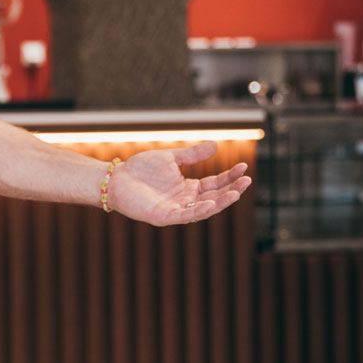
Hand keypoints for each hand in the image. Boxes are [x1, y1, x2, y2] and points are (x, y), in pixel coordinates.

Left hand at [107, 142, 250, 226]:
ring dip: (220, 202)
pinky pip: (185, 215)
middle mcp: (185, 200)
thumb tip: (216, 146)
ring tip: (236, 193)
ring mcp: (175, 210)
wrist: (116, 178)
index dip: (230, 177)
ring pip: (203, 208)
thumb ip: (192, 155)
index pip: (215, 184)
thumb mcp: (171, 159)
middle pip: (214, 197)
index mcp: (187, 187)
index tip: (244, 168)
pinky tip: (211, 202)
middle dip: (231, 190)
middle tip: (247, 180)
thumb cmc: (139, 169)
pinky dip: (199, 210)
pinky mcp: (164, 216)